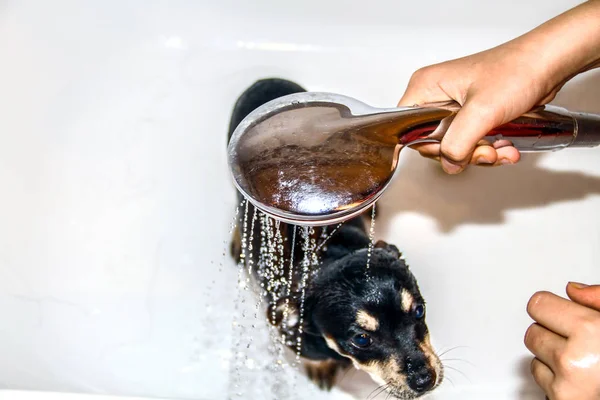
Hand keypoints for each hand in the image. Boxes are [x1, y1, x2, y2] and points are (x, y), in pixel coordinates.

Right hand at [398, 1, 599, 173]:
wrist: (549, 64)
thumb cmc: (517, 70)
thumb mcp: (481, 112)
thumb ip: (457, 143)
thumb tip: (449, 164)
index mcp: (426, 87)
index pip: (408, 128)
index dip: (429, 146)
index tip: (453, 149)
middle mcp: (437, 96)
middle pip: (434, 142)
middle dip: (463, 152)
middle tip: (485, 151)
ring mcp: (455, 107)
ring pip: (455, 146)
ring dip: (481, 154)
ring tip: (502, 149)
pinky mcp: (473, 115)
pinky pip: (472, 142)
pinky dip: (489, 149)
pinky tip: (506, 147)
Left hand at [525, 282, 599, 399]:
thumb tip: (573, 290)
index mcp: (594, 331)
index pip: (538, 304)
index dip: (553, 308)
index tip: (566, 315)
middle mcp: (576, 357)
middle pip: (534, 328)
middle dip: (552, 332)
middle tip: (580, 342)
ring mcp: (566, 380)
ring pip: (534, 351)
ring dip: (551, 353)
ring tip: (581, 360)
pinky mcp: (559, 398)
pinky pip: (538, 374)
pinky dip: (552, 374)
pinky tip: (577, 376)